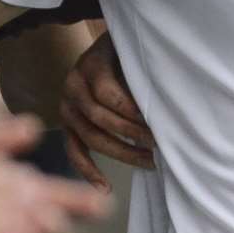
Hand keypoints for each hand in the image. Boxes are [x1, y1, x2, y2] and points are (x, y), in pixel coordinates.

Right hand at [60, 31, 154, 189]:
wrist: (106, 45)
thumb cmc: (129, 48)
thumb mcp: (134, 48)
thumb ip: (142, 67)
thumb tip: (166, 98)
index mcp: (90, 64)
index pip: (106, 92)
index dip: (131, 109)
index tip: (158, 121)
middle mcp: (72, 87)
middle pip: (99, 118)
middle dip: (132, 133)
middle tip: (161, 145)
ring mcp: (67, 108)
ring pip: (89, 137)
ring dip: (121, 152)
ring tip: (150, 161)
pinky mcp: (67, 124)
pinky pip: (74, 150)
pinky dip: (88, 170)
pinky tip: (105, 187)